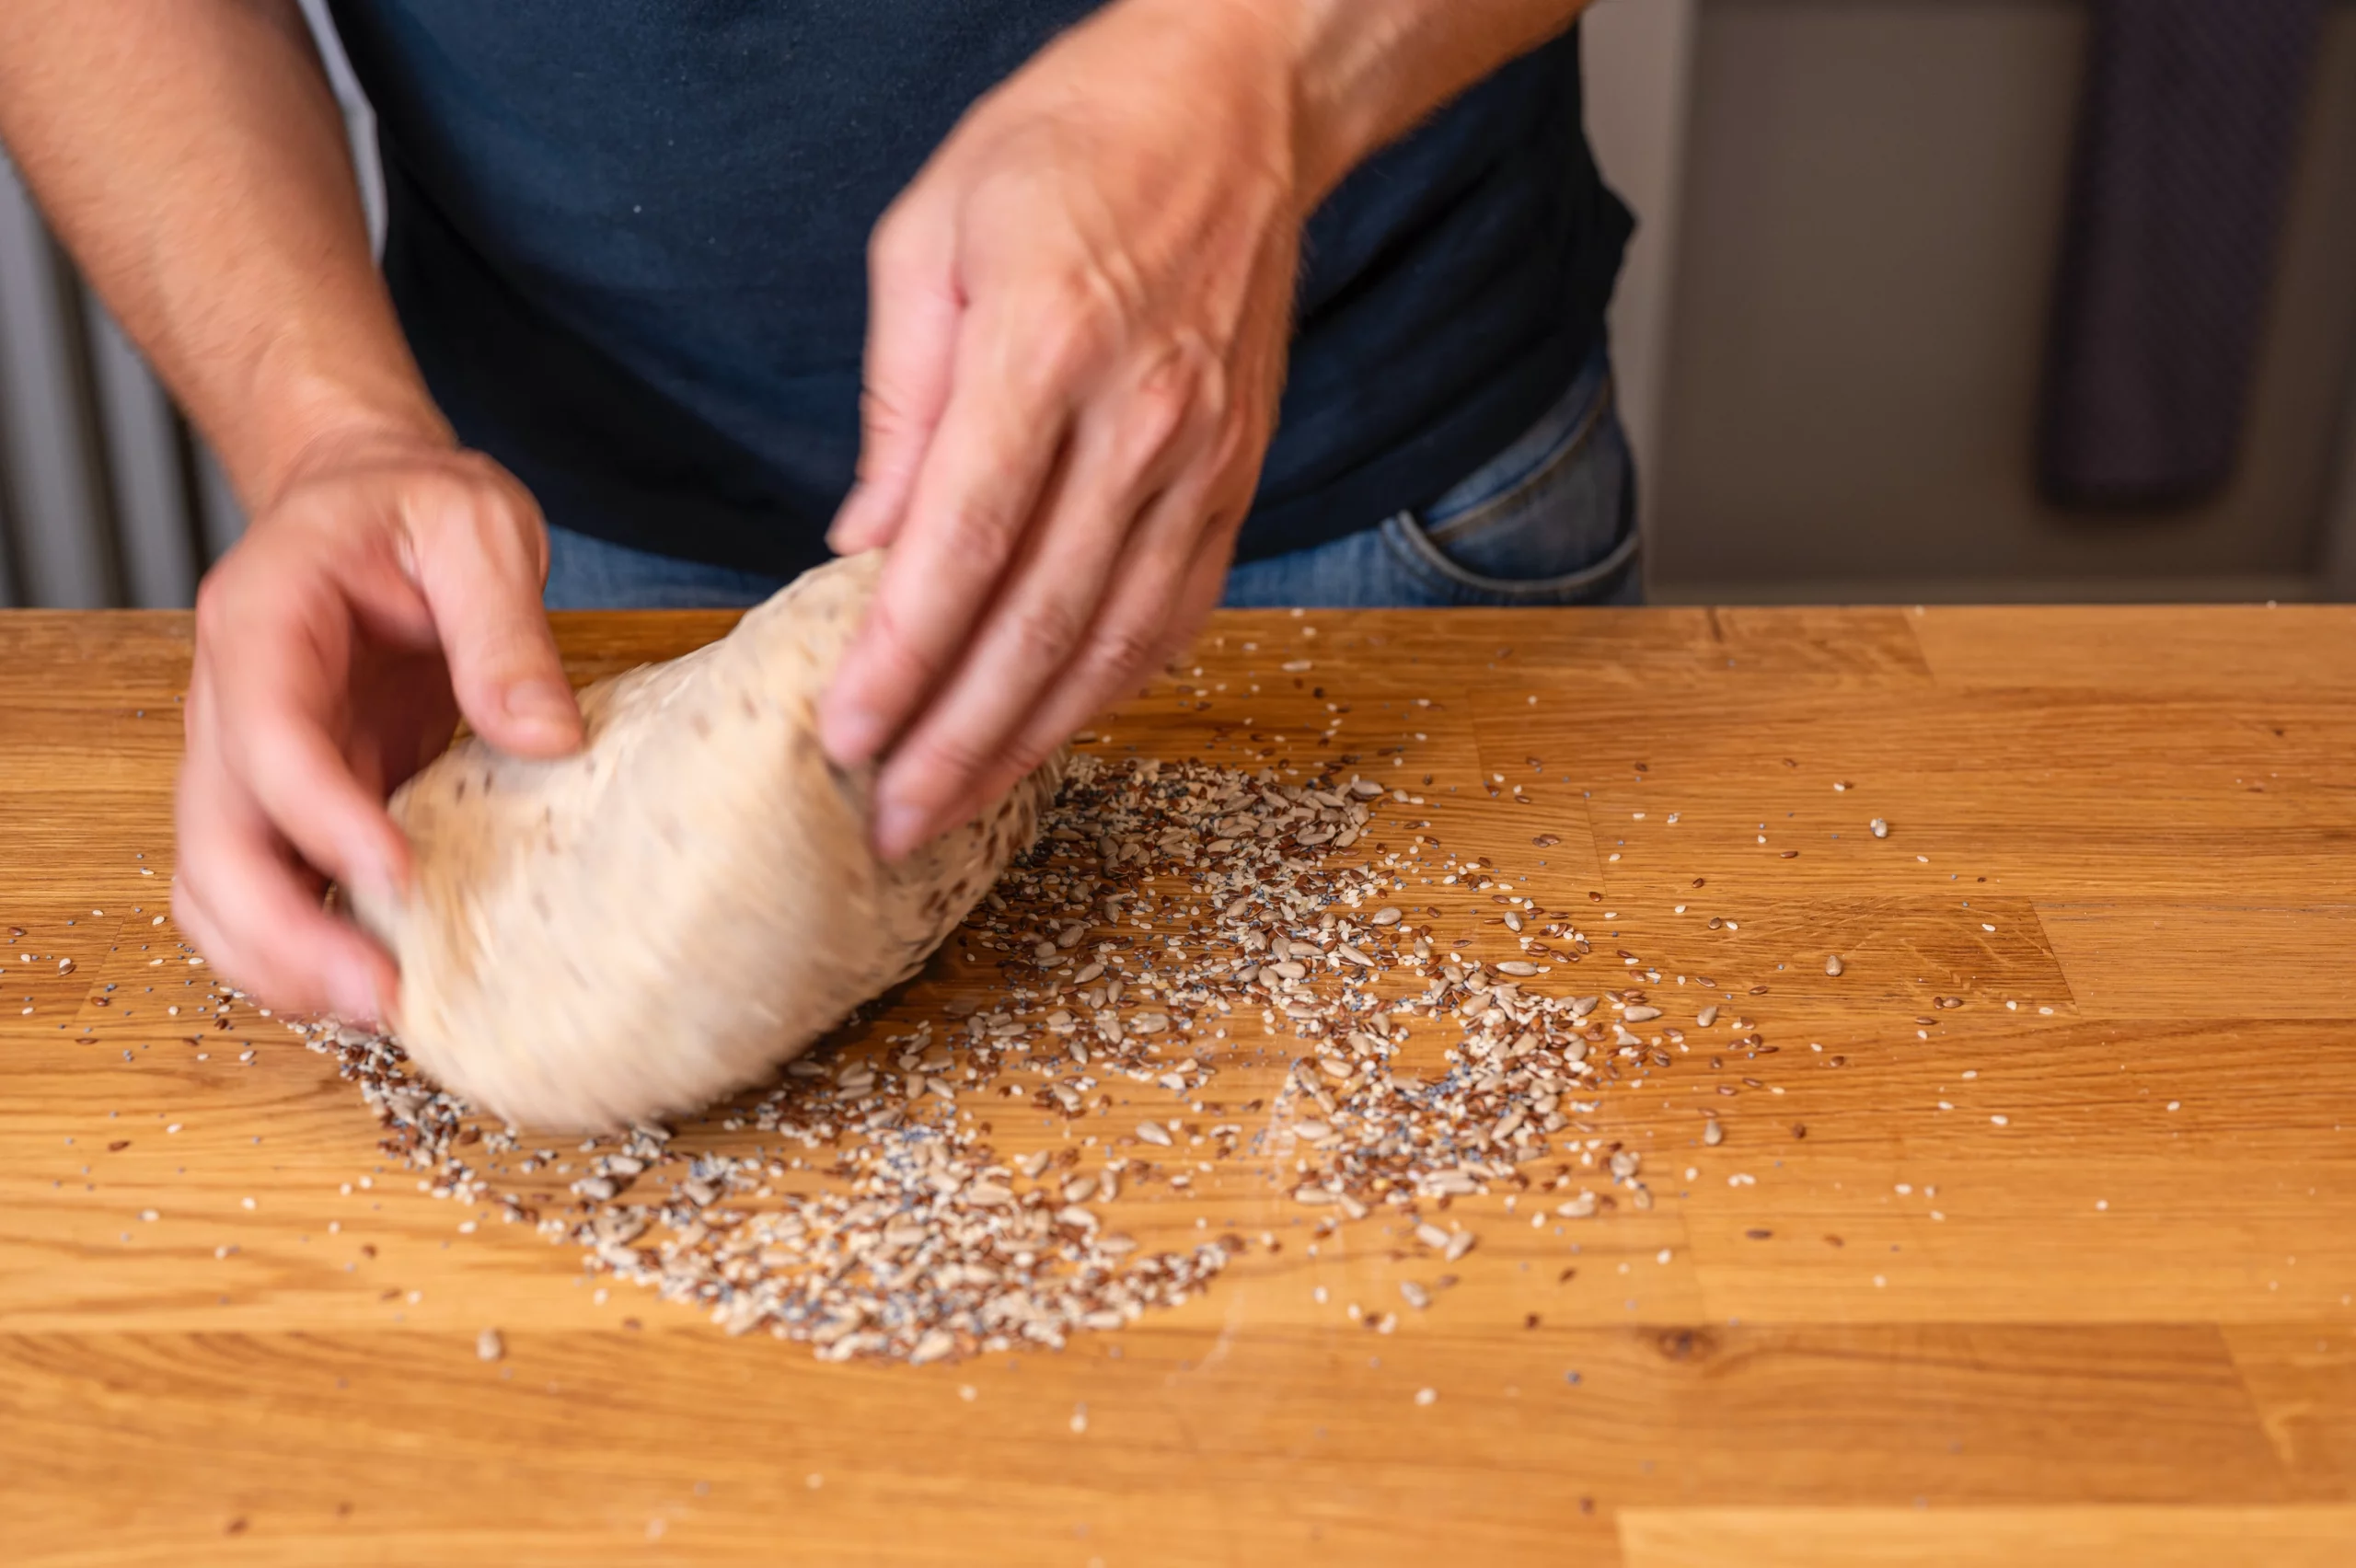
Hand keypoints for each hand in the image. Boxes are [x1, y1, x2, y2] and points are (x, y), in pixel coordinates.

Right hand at [172, 432, 580, 1021]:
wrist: (373, 498)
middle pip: (213, 840)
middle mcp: (233, 702)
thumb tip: (546, 737)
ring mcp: (253, 761)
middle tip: (384, 993)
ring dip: (282, 961)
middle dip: (284, 932)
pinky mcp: (297, 800)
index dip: (322, 817)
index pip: (267, 738)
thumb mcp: (477, 526)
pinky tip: (379, 977)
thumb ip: (504, 627)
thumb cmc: (416, 504)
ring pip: (219, 885)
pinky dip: (302, 946)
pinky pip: (271, 886)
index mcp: (263, 622)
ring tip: (381, 1008)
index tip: (397, 876)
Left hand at [818, 0, 1304, 857]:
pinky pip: (1175, 612)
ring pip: (1116, 640)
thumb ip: (897, 404)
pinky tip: (1053, 731)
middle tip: (887, 818)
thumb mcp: (927, 235)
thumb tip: (862, 549)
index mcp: (1046, 345)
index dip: (901, 658)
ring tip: (955, 806)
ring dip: (1031, 740)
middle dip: (956, 739)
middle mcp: (1138, 419)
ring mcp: (1202, 458)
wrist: (1236, 106)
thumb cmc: (1068, 146)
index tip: (842, 734)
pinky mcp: (1237, 478)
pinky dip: (1111, 686)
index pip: (962, 544)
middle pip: (1039, 622)